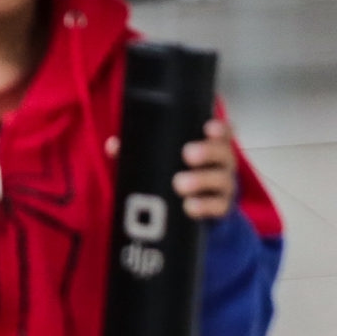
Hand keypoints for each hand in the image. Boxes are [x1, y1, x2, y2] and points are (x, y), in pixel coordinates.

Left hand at [107, 119, 234, 220]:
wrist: (197, 204)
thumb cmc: (178, 169)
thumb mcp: (164, 156)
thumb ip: (140, 148)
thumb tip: (113, 145)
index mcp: (210, 144)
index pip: (221, 131)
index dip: (218, 128)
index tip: (207, 127)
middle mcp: (222, 162)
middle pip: (222, 153)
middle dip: (207, 152)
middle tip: (187, 155)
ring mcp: (224, 186)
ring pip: (220, 180)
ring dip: (201, 181)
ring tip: (179, 184)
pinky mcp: (220, 208)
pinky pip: (218, 208)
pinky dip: (203, 207)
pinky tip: (189, 207)